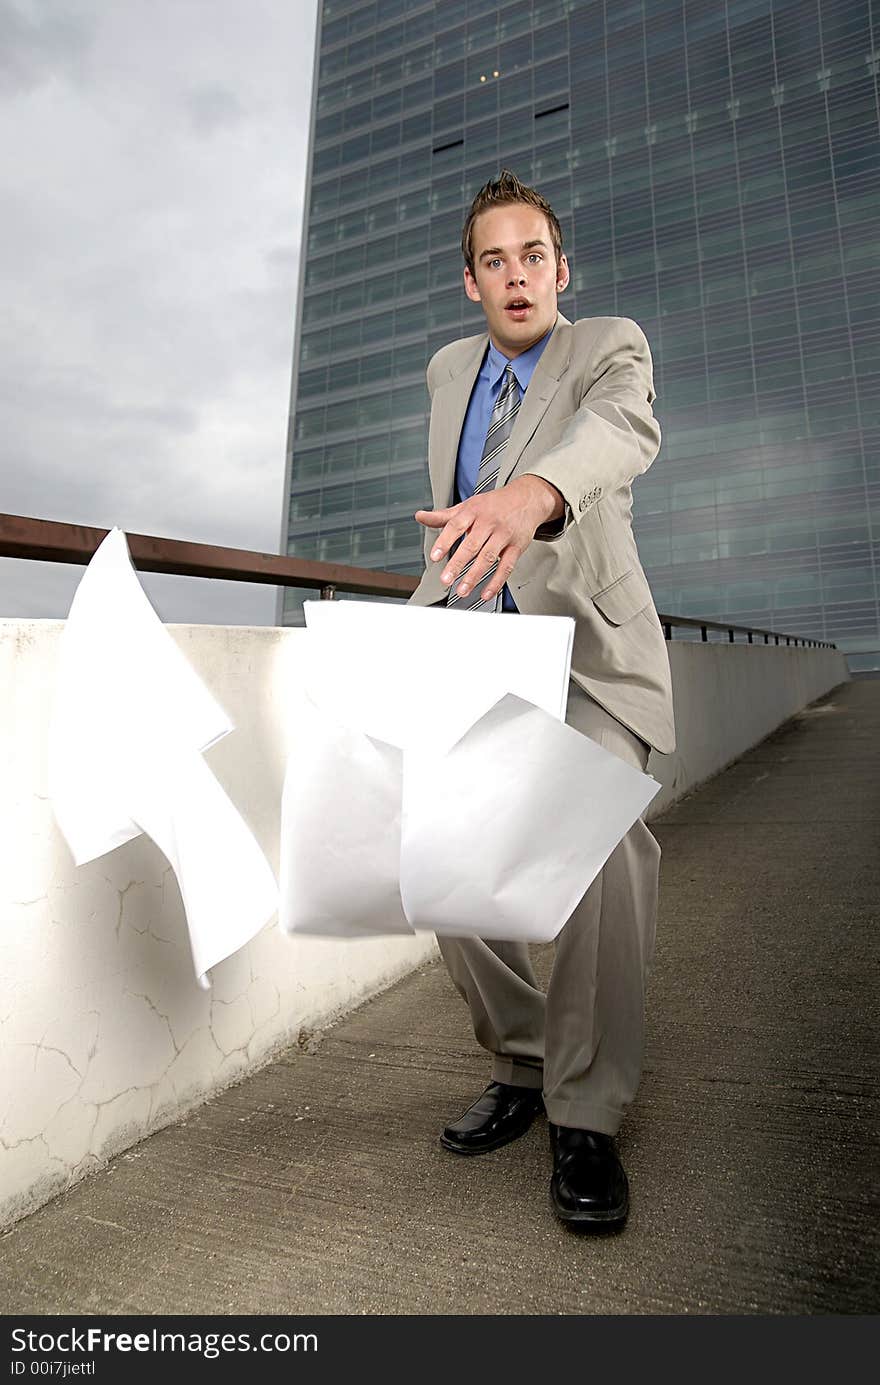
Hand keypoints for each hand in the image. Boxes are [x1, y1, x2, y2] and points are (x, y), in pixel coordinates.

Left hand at [414, 475, 562, 601]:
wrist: (526, 498)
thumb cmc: (493, 504)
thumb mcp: (467, 506)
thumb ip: (444, 516)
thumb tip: (421, 517)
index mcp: (473, 511)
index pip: (456, 526)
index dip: (444, 541)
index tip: (435, 556)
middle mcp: (489, 522)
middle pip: (472, 545)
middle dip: (458, 564)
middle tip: (446, 579)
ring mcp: (504, 535)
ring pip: (488, 557)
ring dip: (474, 576)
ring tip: (462, 590)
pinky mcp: (517, 547)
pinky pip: (507, 567)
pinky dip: (496, 582)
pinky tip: (486, 593)